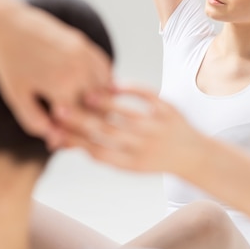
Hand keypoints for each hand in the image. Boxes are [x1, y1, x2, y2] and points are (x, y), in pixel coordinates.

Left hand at [0, 0, 113, 145]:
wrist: (7, 23)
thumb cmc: (9, 62)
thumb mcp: (16, 97)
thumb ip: (35, 121)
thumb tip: (53, 139)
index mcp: (61, 88)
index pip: (80, 121)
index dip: (72, 133)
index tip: (64, 137)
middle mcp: (78, 71)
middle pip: (96, 107)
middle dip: (88, 119)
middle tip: (77, 126)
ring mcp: (84, 55)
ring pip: (106, 88)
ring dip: (99, 101)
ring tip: (88, 110)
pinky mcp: (85, 44)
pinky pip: (105, 68)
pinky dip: (104, 81)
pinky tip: (95, 89)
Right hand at [52, 86, 207, 174]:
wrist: (194, 156)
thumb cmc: (153, 158)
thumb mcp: (128, 163)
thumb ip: (101, 152)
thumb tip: (65, 143)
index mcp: (131, 163)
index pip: (96, 151)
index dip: (73, 140)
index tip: (54, 127)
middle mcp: (144, 147)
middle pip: (106, 132)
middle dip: (80, 121)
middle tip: (59, 108)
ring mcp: (158, 128)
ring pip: (125, 114)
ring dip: (102, 103)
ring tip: (85, 94)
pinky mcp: (169, 111)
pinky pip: (147, 96)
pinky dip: (128, 88)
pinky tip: (113, 84)